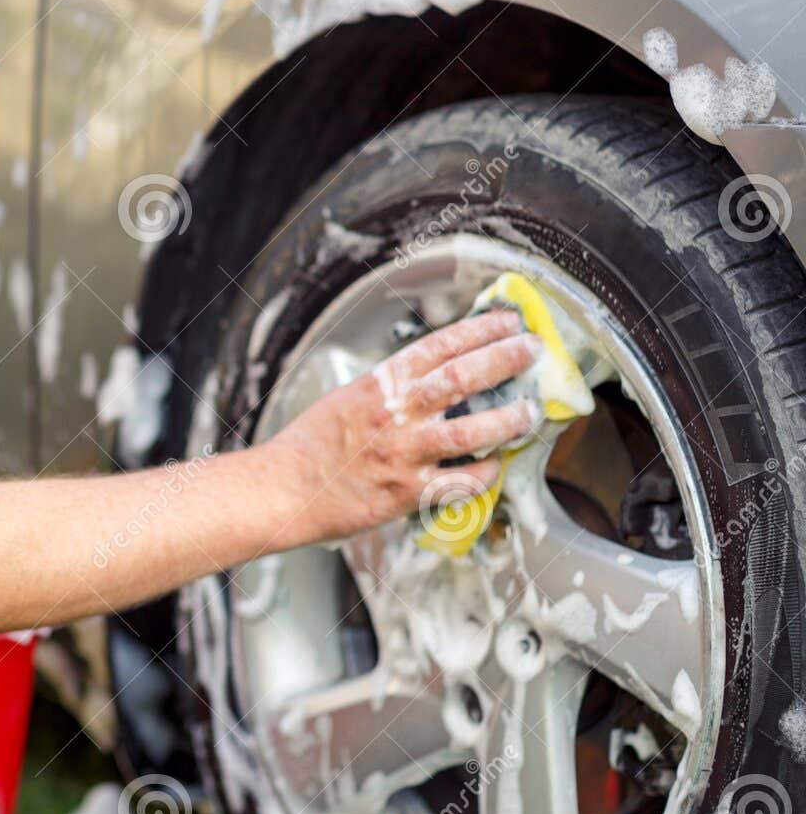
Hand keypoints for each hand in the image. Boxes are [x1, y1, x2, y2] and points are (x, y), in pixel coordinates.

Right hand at [265, 309, 540, 545]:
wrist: (283, 488)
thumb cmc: (309, 447)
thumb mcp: (346, 400)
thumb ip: (389, 391)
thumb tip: (430, 383)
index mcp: (379, 385)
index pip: (439, 345)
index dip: (479, 329)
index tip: (507, 321)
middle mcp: (395, 413)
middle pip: (463, 377)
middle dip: (505, 359)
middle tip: (531, 350)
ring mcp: (403, 452)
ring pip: (472, 430)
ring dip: (509, 419)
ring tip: (529, 413)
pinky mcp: (407, 492)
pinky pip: (460, 482)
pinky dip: (486, 474)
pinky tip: (497, 468)